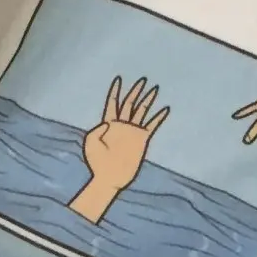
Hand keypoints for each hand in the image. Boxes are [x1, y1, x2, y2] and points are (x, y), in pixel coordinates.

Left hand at [68, 76, 169, 223]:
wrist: (109, 177)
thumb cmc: (96, 162)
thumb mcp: (91, 143)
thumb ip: (97, 129)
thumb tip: (110, 122)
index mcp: (108, 123)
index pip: (113, 103)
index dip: (115, 90)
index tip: (119, 79)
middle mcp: (122, 125)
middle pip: (129, 103)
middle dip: (135, 91)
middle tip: (142, 80)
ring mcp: (132, 132)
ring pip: (142, 111)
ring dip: (148, 100)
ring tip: (155, 89)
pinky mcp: (142, 140)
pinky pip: (152, 125)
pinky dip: (158, 117)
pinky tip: (165, 109)